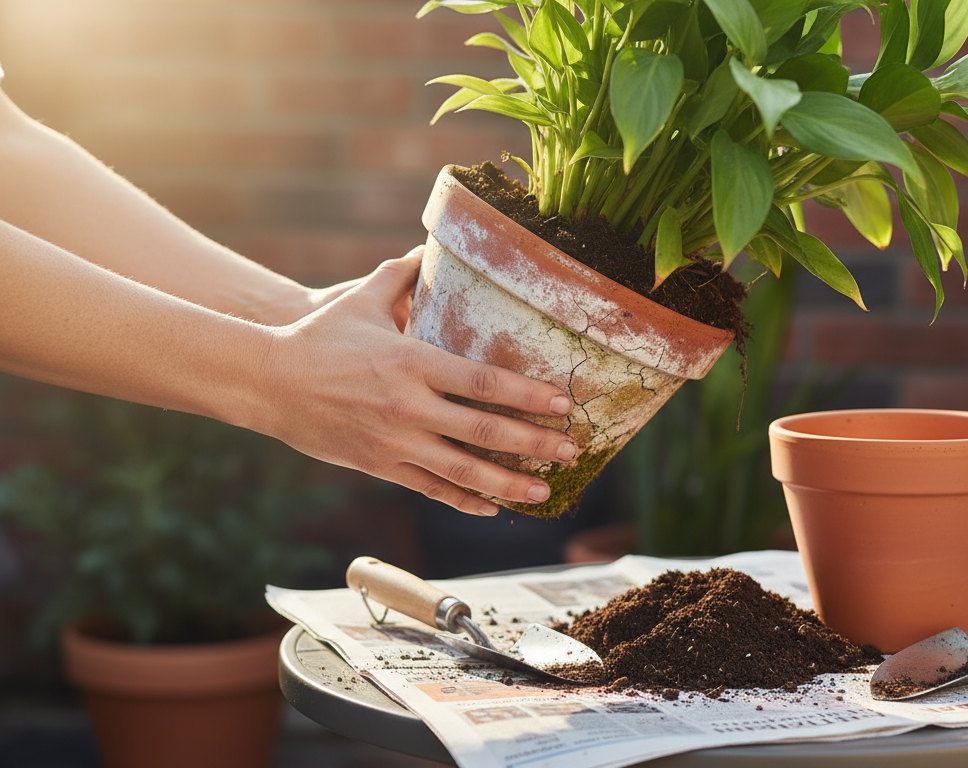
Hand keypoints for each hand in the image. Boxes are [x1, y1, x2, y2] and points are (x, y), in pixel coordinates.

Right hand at [249, 249, 576, 515]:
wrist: (265, 382)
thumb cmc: (317, 336)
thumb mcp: (362, 299)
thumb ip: (403, 274)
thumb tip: (430, 245)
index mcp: (412, 362)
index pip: (484, 382)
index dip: (529, 396)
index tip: (563, 403)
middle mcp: (408, 407)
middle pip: (484, 431)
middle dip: (534, 443)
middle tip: (572, 448)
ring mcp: (394, 442)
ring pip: (463, 472)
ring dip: (508, 485)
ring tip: (544, 491)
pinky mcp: (379, 466)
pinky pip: (430, 489)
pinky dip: (464, 500)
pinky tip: (492, 508)